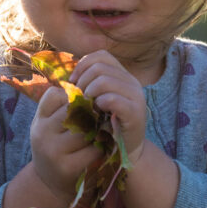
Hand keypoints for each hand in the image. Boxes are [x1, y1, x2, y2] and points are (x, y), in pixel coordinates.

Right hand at [29, 85, 100, 202]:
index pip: (56, 95)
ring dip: (98, 131)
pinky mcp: (68, 167)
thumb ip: (61, 108)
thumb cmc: (55, 147)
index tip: (80, 107)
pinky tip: (99, 150)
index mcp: (38, 121)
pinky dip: (101, 148)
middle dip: (90, 114)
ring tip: (100, 133)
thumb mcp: (49, 126)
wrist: (49, 184)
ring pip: (86, 130)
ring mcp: (53, 152)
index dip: (73, 98)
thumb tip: (86, 88)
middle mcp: (42, 134)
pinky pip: (94, 149)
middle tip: (99, 118)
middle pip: (74, 112)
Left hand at [69, 50, 147, 164]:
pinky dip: (99, 104)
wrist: (125, 151)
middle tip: (78, 99)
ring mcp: (136, 96)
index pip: (101, 56)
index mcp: (123, 76)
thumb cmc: (106, 125)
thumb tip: (70, 77)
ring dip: (89, 93)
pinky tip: (96, 113)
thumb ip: (89, 86)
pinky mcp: (135, 113)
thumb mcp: (97, 101)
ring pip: (105, 80)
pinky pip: (112, 99)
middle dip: (83, 81)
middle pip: (100, 66)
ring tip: (87, 106)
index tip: (73, 83)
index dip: (83, 65)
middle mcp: (132, 82)